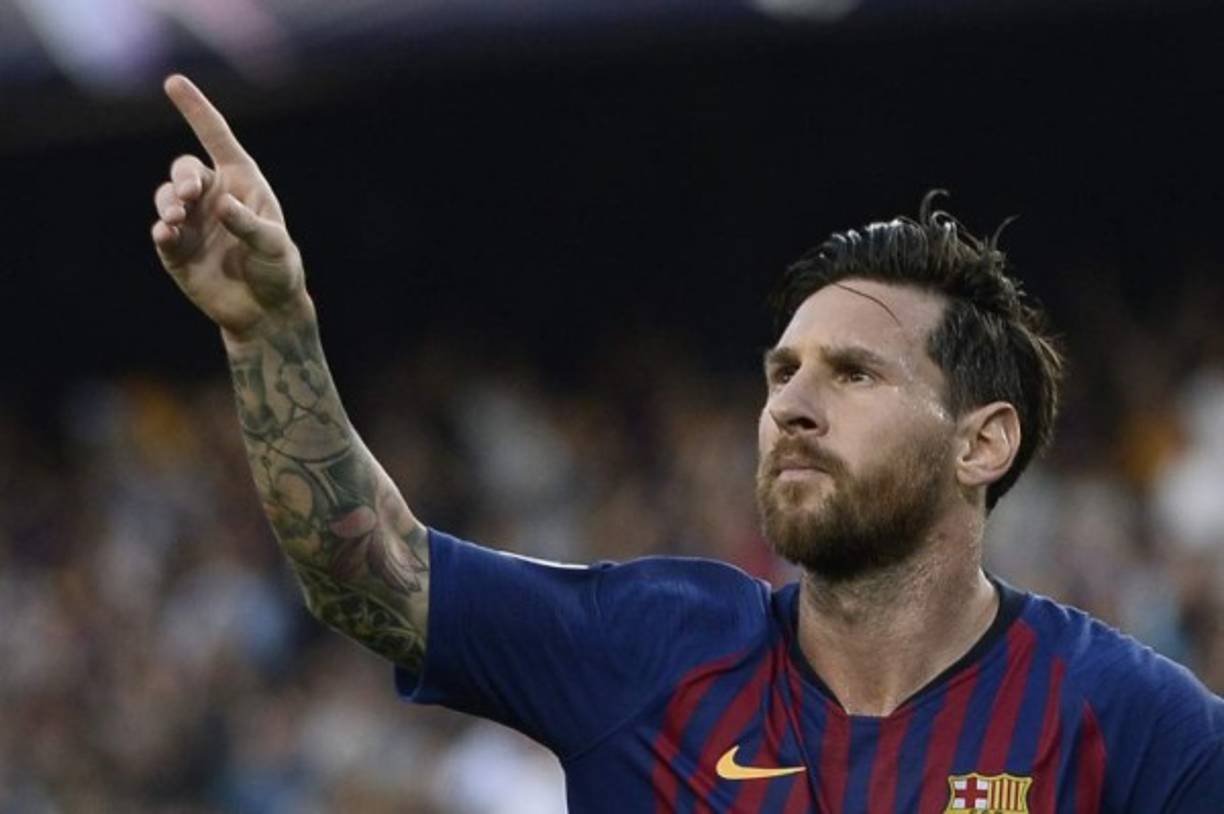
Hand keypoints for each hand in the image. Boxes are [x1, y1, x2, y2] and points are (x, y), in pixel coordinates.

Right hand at [151, 74, 309, 340]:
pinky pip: (161, 231)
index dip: (196, 110)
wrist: (265, 310)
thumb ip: (250, 225)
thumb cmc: (278, 269)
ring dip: (168, 203)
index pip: (216, 138)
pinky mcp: (176, 250)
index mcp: (242, 182)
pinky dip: (161, 229)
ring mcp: (192, 222)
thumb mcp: (274, 246)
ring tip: (176, 218)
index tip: (173, 82)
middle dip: (183, 177)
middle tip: (190, 194)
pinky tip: (168, 234)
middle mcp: (213, 196)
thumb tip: (222, 206)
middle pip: (185, 169)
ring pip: (167, 197)